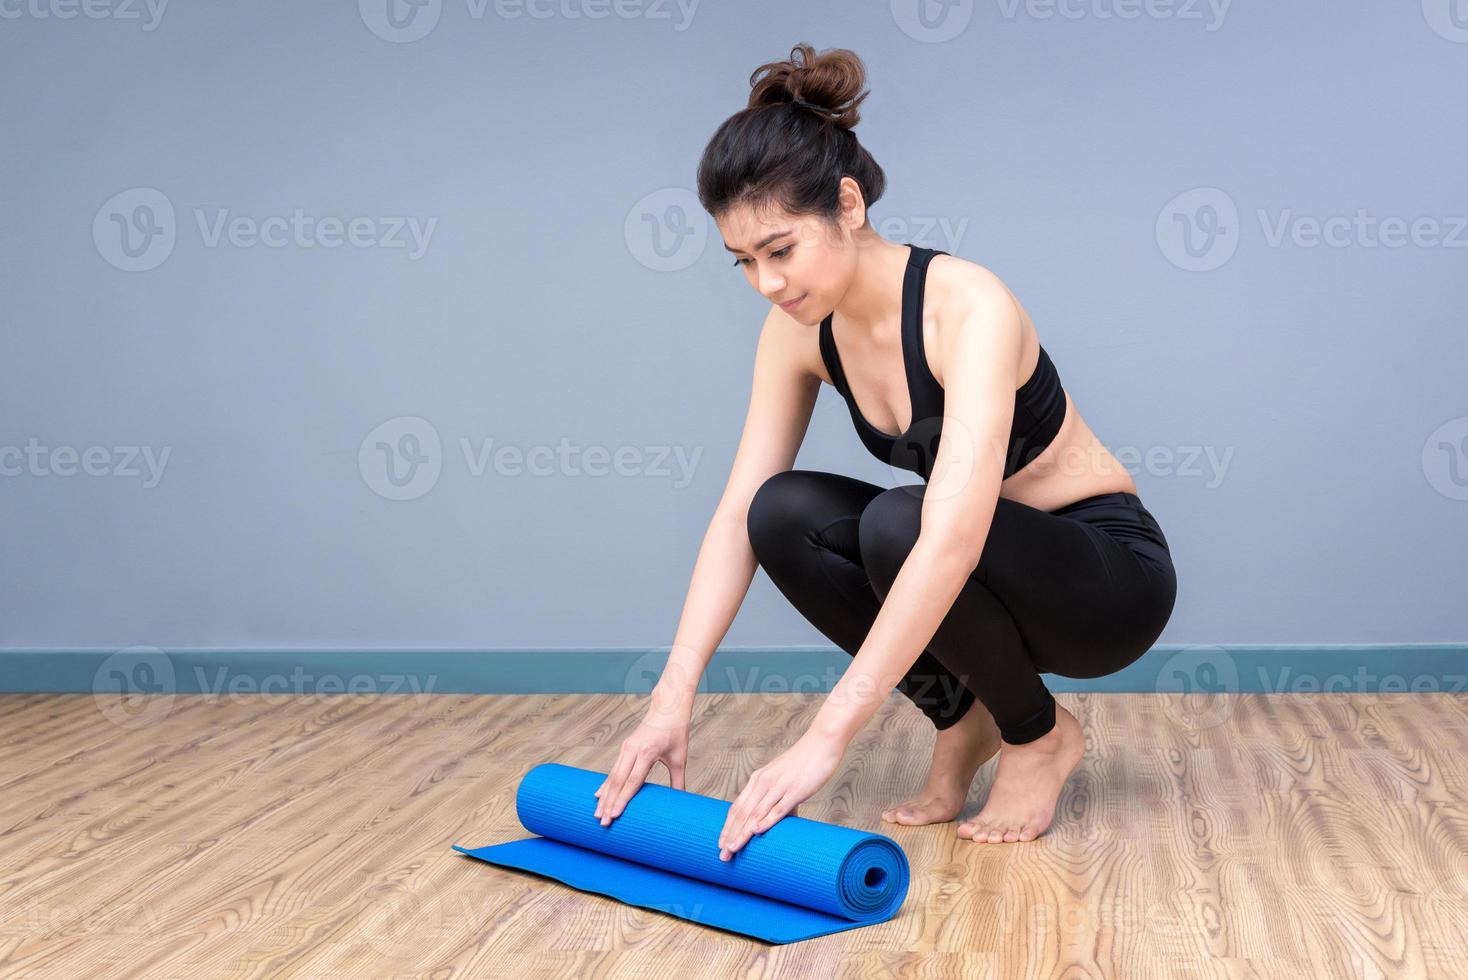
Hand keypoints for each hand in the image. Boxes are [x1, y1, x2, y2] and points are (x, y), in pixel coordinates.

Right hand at [593, 710, 688, 825]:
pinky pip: (613, 769)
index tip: (615, 816)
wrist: (668, 708)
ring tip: (597, 814)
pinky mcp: (624, 748)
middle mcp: (633, 750)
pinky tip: (598, 796)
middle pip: (617, 781)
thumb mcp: (679, 758)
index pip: (632, 781)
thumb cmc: (676, 732)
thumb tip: (681, 802)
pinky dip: (605, 784)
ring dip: (604, 796)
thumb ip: (678, 781)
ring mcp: (626, 748)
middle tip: (602, 822)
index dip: (623, 799)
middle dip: (609, 803)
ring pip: (612, 776)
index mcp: (647, 752)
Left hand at [717, 731, 844, 860]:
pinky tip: (756, 831)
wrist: (822, 742)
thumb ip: (776, 797)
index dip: (728, 827)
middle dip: (730, 835)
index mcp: (758, 779)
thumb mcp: (783, 779)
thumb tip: (774, 819)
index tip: (720, 844)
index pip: (737, 807)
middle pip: (742, 812)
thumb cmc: (804, 763)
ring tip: (733, 848)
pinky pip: (779, 807)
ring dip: (743, 833)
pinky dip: (766, 820)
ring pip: (756, 812)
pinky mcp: (796, 789)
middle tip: (722, 855)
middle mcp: (764, 782)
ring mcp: (779, 785)